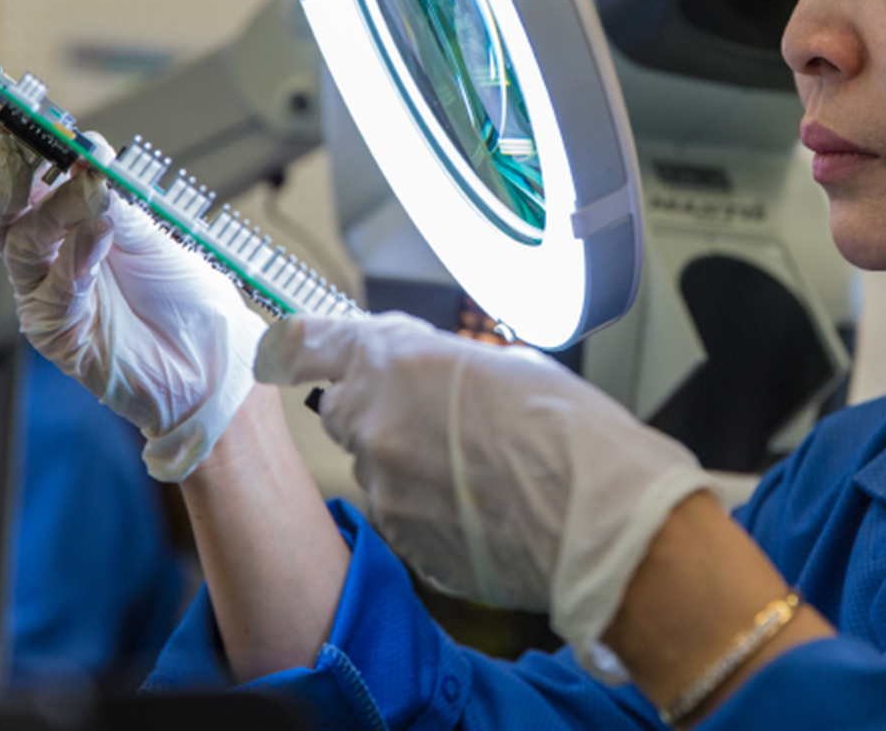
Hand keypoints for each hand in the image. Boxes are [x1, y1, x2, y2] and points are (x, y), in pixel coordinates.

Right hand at [0, 123, 264, 480]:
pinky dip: (76, 258)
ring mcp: (47, 296)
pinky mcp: (57, 334)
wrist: (212, 357)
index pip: (23, 182)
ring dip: (59, 210)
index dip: (19, 151)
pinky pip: (53, 291)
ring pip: (24, 244)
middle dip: (6, 177)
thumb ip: (119, 200)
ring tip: (92, 192)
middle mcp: (48, 258)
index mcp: (66, 225)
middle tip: (29, 148)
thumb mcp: (155, 235)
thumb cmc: (185, 296)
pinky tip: (99, 238)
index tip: (30, 122)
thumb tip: (90, 150)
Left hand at [255, 311, 712, 677]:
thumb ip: (444, 366)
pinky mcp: (404, 542)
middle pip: (344, 410)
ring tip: (484, 468)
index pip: (309, 343)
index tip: (287, 348)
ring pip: (379, 466)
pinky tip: (485, 505)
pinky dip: (433, 508)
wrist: (598, 516)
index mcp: (395, 363)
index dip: (298, 345)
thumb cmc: (568, 431)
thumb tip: (431, 378)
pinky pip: (404, 515)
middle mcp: (374, 424)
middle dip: (379, 408)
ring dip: (414, 462)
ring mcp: (385, 489)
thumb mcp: (506, 365)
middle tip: (439, 415)